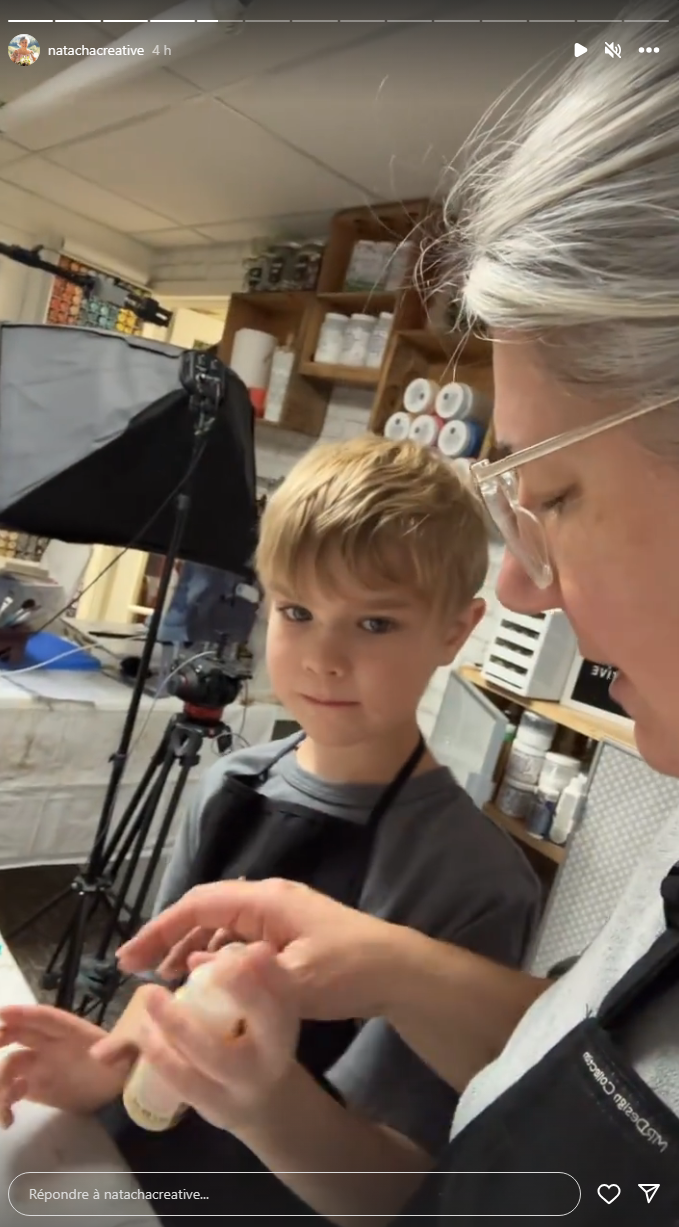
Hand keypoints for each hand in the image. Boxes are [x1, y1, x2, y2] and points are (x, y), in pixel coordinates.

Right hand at [0, 1005, 132, 1124]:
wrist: (118, 1087)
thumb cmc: (122, 1062)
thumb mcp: (126, 1051)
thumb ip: (115, 1051)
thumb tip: (97, 1057)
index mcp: (71, 1030)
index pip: (45, 1018)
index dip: (23, 1014)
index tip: (2, 1013)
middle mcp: (50, 1043)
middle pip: (18, 1034)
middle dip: (1, 1037)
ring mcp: (39, 1065)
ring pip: (10, 1066)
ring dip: (0, 1082)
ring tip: (3, 1104)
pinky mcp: (35, 1087)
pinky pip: (12, 1091)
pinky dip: (4, 1103)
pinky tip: (8, 1120)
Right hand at [117, 878, 398, 1020]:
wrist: (398, 971)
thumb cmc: (349, 971)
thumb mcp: (296, 981)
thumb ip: (245, 976)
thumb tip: (199, 967)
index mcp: (266, 901)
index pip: (199, 904)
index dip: (160, 929)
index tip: (130, 959)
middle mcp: (268, 899)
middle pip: (204, 910)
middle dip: (168, 937)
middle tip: (136, 970)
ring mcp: (279, 915)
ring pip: (220, 924)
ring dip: (190, 947)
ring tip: (165, 979)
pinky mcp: (288, 932)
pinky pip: (238, 937)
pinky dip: (215, 955)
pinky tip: (206, 981)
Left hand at [121, 941, 299, 1134]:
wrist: (267, 1103)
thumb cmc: (259, 1039)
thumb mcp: (263, 1010)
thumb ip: (234, 981)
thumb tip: (193, 959)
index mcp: (287, 1020)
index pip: (287, 992)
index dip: (272, 971)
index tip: (254, 949)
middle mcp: (273, 1052)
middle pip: (265, 1023)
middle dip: (245, 993)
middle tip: (213, 966)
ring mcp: (244, 1083)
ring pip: (213, 1054)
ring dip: (177, 1023)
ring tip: (150, 995)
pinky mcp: (215, 1105)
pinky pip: (184, 1080)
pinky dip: (161, 1053)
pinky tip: (145, 1030)